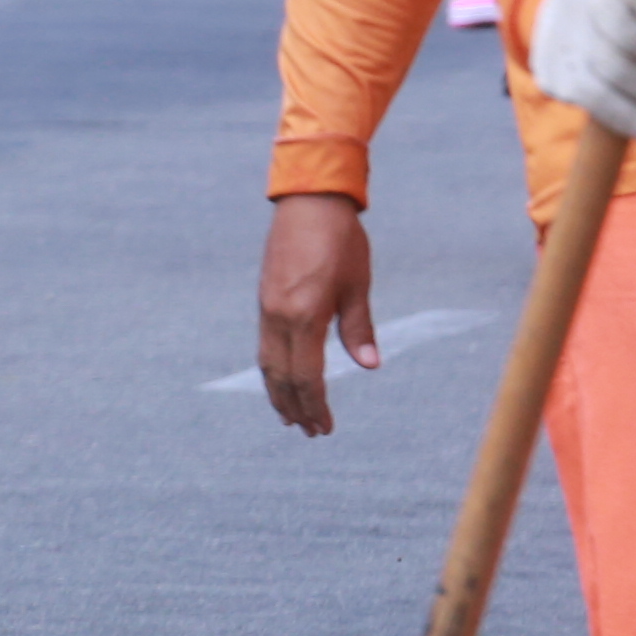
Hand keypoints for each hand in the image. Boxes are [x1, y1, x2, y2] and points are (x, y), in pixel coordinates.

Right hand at [257, 194, 375, 437]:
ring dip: (279, 393)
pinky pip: (265, 346)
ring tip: (291, 418)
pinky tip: (281, 381)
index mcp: (304, 316)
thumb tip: (370, 365)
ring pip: (267, 364)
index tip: (324, 427)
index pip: (307, 376)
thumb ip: (359, 329)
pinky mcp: (265, 300)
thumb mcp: (358, 286)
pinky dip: (272, 370)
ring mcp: (267, 308)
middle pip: (282, 377)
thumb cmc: (341, 242)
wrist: (309, 202)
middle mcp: (278, 316)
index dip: (316, 405)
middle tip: (310, 432)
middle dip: (295, 407)